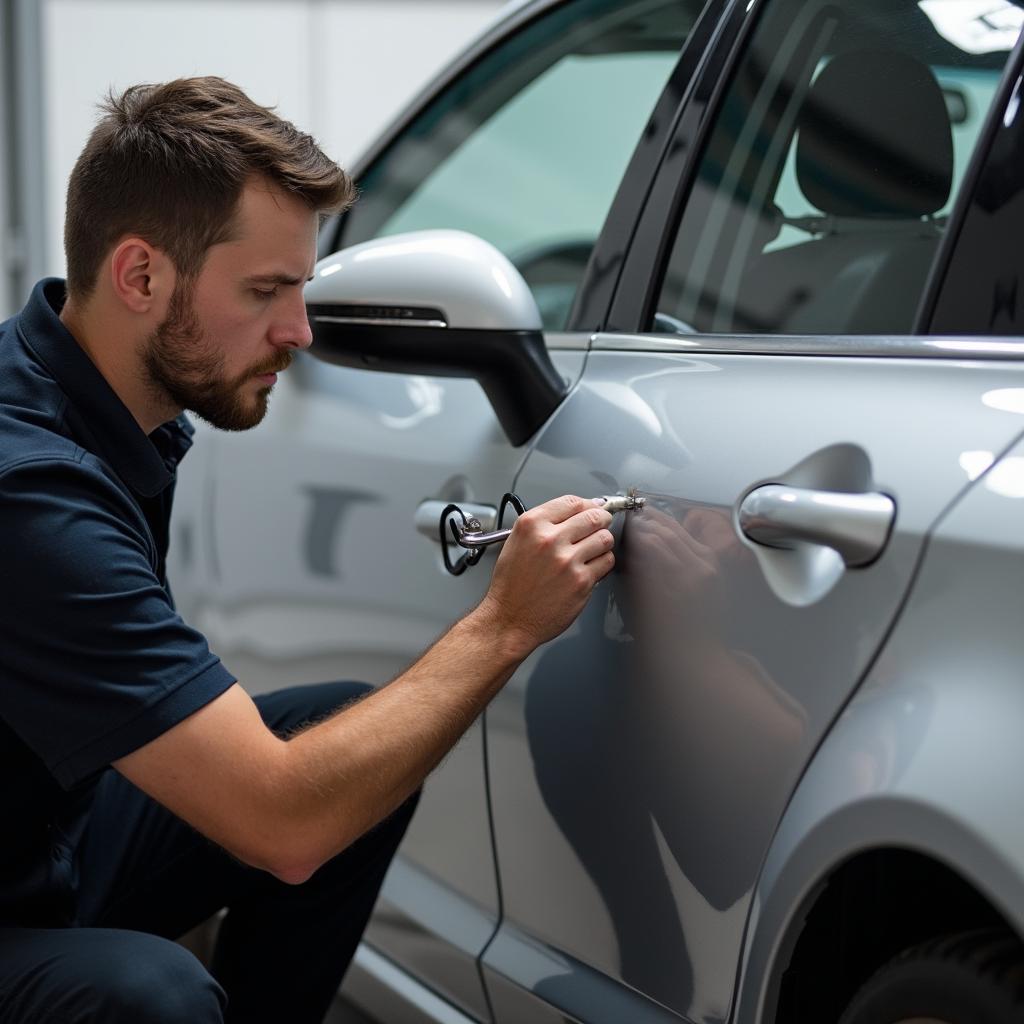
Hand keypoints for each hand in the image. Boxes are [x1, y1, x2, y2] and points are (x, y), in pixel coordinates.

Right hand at [476, 495, 613, 653]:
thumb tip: (573, 513)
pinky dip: (602, 563)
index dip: (587, 504)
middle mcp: (549, 539)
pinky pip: (606, 562)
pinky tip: (591, 567)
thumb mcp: (517, 542)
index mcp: (531, 525)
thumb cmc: (511, 586)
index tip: (591, 507)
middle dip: (601, 519)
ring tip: (593, 549)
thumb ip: (543, 524)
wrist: (509, 619)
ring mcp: (567, 561)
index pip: (571, 501)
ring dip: (602, 542)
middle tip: (600, 524)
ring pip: (604, 538)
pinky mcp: (581, 581)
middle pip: (593, 516)